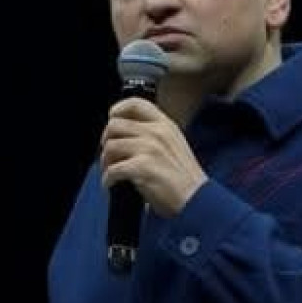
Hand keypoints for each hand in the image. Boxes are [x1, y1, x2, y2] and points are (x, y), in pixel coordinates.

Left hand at [100, 97, 206, 217]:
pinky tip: (111, 184)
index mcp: (165, 125)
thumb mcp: (175, 145)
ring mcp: (149, 149)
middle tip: (109, 155)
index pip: (136, 104)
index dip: (118, 109)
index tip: (111, 118)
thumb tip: (127, 135)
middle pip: (115, 125)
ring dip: (105, 161)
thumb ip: (155, 135)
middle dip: (106, 141)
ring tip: (110, 172)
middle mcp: (156, 132)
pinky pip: (112, 169)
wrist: (196, 199)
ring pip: (110, 146)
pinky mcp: (141, 167)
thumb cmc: (185, 178)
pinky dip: (107, 178)